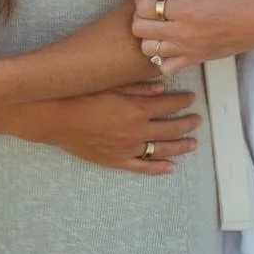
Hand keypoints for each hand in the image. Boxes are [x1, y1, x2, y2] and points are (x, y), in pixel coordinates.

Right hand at [42, 82, 200, 174]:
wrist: (55, 118)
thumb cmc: (80, 95)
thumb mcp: (110, 84)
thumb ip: (138, 87)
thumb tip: (162, 89)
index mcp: (136, 108)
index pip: (168, 105)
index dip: (182, 101)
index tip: (192, 98)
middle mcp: (136, 131)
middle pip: (169, 128)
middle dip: (186, 123)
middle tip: (198, 120)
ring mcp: (127, 148)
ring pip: (161, 150)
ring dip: (179, 147)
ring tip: (193, 144)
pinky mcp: (116, 161)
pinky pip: (142, 167)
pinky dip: (157, 168)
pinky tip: (170, 168)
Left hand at [132, 0, 253, 73]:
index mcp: (185, 9)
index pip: (144, 7)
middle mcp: (182, 32)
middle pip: (140, 29)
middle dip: (140, 17)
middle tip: (151, 9)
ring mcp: (187, 50)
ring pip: (147, 49)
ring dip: (148, 37)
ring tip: (159, 27)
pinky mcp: (194, 61)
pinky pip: (165, 67)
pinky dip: (162, 58)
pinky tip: (169, 46)